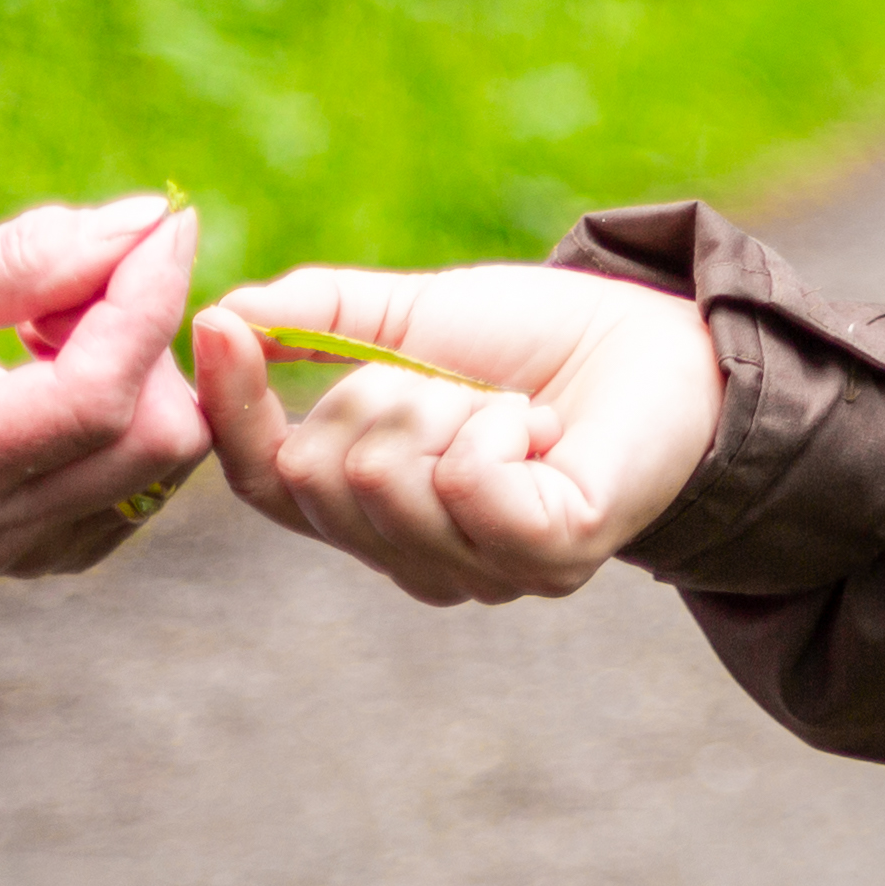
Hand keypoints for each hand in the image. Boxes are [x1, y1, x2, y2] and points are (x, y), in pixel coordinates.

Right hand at [0, 199, 206, 575]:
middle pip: (155, 432)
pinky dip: (131, 401)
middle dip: (141, 333)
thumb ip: (26, 258)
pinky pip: (156, 467)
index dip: (148, 300)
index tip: (164, 222)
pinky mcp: (61, 548)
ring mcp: (29, 551)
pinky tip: (55, 373)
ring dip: (139, 364)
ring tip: (44, 329)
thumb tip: (148, 223)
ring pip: (170, 450)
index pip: (97, 396)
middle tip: (60, 290)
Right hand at [191, 263, 721, 606]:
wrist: (664, 338)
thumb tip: (222, 313)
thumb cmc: (538, 338)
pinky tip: (544, 431)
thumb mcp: (410, 315)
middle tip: (464, 387)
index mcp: (374, 511)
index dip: (234, 411)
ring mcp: (485, 572)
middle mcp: (419, 560)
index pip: (266, 484)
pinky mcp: (550, 558)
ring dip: (451, 408)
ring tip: (514, 411)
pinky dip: (500, 429)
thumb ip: (318, 317)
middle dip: (381, 394)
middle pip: (318, 478)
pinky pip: (467, 487)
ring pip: (384, 482)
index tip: (219, 328)